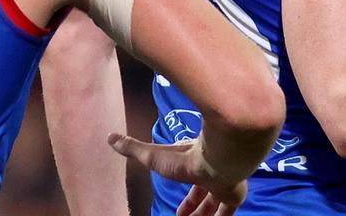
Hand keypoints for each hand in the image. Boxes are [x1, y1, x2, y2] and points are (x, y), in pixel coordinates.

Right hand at [108, 133, 247, 215]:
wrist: (219, 159)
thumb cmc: (185, 158)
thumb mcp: (154, 157)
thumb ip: (133, 149)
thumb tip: (110, 137)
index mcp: (192, 162)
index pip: (187, 177)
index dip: (182, 191)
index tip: (177, 205)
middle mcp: (209, 173)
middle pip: (202, 193)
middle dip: (193, 206)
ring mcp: (224, 184)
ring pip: (215, 203)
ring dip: (204, 215)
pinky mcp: (235, 195)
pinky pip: (227, 212)